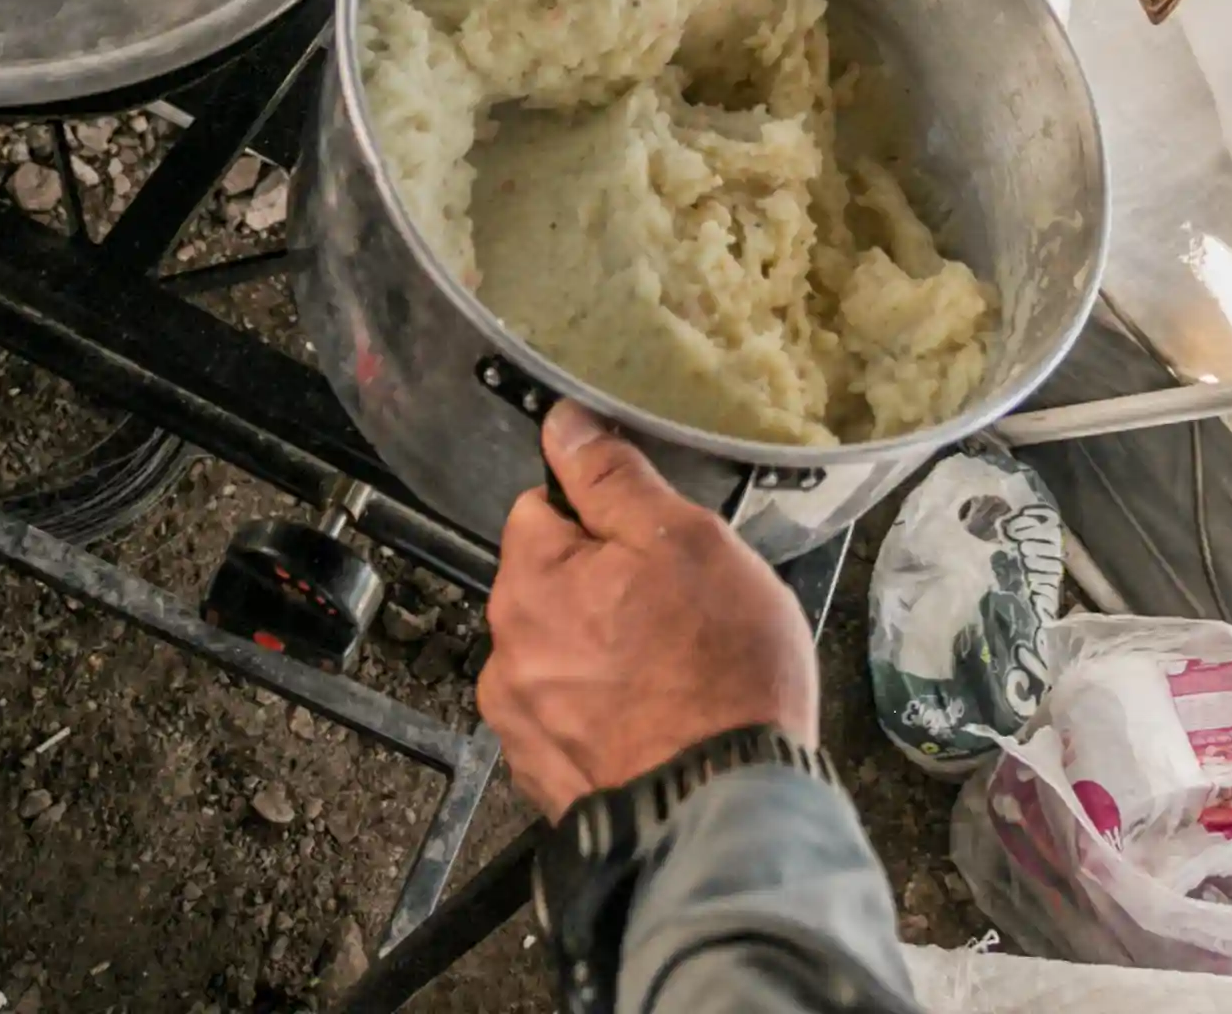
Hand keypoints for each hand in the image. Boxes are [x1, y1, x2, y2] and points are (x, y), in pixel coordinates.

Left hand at [478, 402, 818, 814]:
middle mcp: (506, 652)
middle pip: (546, 586)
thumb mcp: (687, 541)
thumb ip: (614, 479)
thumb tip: (564, 423)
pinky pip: (566, 719)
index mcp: (530, 581)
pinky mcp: (543, 779)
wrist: (725, 807)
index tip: (650, 544)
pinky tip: (654, 722)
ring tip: (670, 675)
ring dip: (596, 654)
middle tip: (676, 611)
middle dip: (598, 589)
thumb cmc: (719, 670)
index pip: (540, 509)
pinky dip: (600, 715)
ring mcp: (520, 724)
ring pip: (557, 654)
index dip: (599, 519)